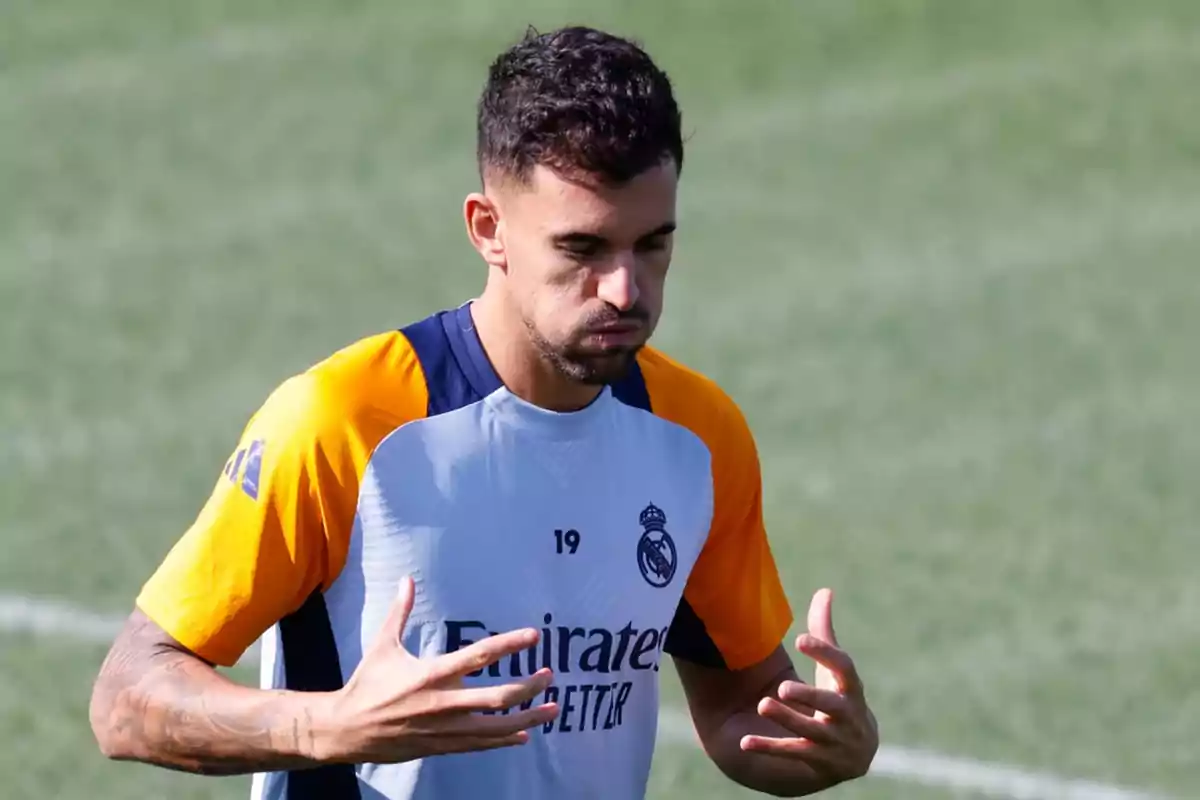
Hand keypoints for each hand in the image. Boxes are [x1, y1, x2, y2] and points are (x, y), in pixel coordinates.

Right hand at [316, 576, 558, 763]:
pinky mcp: (442, 746)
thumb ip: (399, 612)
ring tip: (553, 709)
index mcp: (431, 673)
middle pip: (498, 696)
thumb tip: (407, 579)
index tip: (534, 635)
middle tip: (549, 675)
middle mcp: (443, 703)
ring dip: (528, 718)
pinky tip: (524, 735)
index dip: (509, 644)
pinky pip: (480, 745)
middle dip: (529, 687)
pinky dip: (504, 739)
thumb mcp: (382, 646)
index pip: (478, 655)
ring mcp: (445, 729)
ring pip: (496, 726)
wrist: (346, 731)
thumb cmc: (367, 685)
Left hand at [740, 588, 877, 786]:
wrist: (857, 753)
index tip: (801, 638)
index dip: (825, 654)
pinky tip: (745, 743)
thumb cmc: (841, 698)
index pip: (844, 669)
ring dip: (786, 719)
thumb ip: (825, 633)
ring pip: (809, 731)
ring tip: (762, 703)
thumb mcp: (836, 670)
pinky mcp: (817, 761)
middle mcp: (847, 716)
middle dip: (808, 697)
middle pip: (831, 705)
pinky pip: (791, 754)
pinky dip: (768, 748)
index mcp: (851, 689)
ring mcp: (833, 741)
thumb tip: (825, 590)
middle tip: (782, 686)